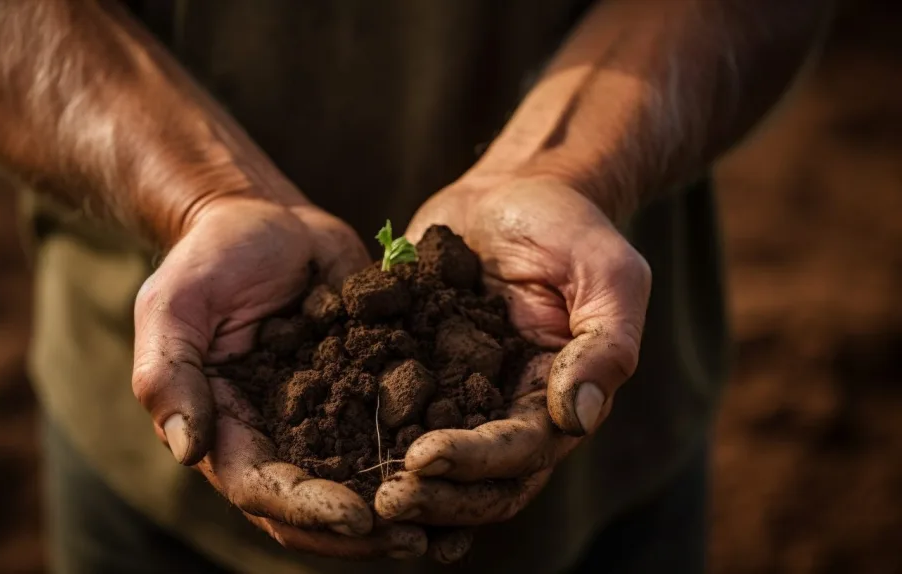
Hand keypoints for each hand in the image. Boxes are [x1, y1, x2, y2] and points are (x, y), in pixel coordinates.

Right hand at [131, 197, 427, 557]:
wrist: (264, 219)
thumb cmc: (209, 258)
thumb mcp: (174, 306)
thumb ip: (170, 375)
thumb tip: (187, 452)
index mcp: (227, 431)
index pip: (263, 489)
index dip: (308, 509)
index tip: (356, 515)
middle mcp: (278, 438)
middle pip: (316, 508)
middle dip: (364, 531)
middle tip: (415, 539)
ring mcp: (326, 418)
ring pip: (363, 482)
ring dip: (403, 509)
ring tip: (451, 526)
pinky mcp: (367, 388)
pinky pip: (397, 430)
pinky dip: (428, 455)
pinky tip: (470, 463)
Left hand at [375, 176, 650, 524]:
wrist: (513, 189)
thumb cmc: (570, 226)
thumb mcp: (609, 275)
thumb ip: (605, 345)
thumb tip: (576, 418)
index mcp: (556, 398)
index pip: (521, 452)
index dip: (475, 462)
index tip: (423, 459)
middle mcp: (507, 409)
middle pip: (477, 479)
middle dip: (434, 495)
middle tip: (382, 500)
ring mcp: (459, 394)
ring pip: (433, 463)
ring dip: (399, 482)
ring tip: (349, 488)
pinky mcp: (417, 369)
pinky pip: (390, 409)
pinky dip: (362, 433)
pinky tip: (323, 443)